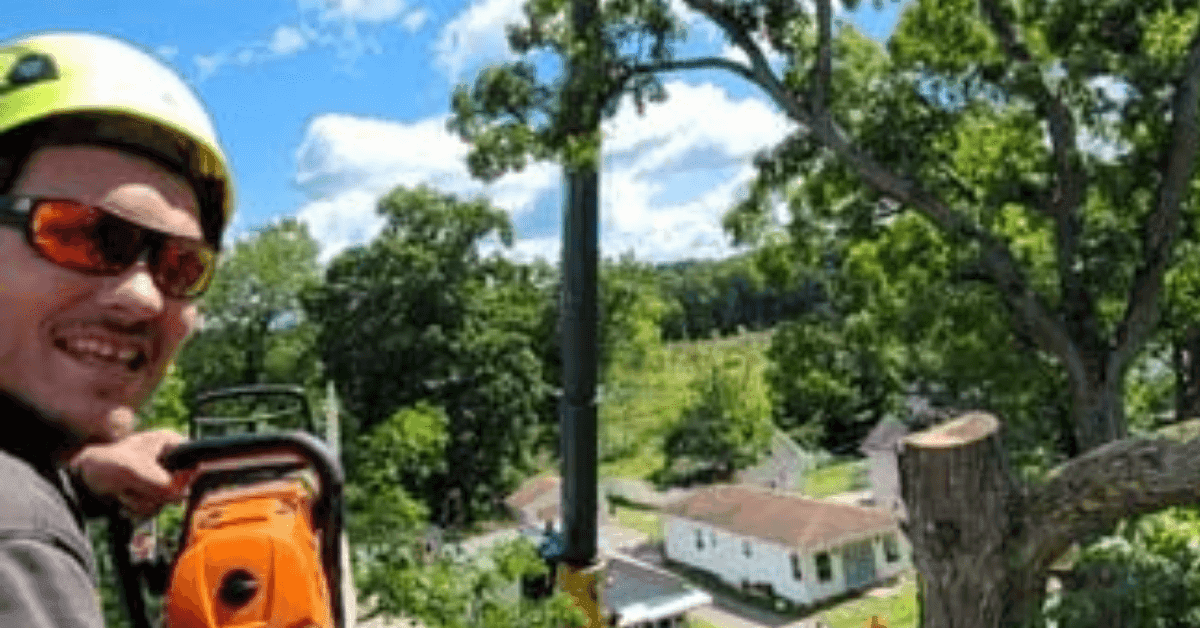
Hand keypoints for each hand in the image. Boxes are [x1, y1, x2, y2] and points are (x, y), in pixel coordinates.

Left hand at [70, 429, 194, 518]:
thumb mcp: (134, 471)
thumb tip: (181, 494)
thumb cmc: (103, 465)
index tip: (170, 484)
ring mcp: (157, 477)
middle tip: (134, 486)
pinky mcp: (148, 492)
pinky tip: (122, 499)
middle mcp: (167, 459)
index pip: (195, 459)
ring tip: (123, 492)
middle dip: (156, 492)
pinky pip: (155, 506)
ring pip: (167, 499)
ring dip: (143, 501)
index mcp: (168, 442)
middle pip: (181, 484)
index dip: (186, 475)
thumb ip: (162, 483)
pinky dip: (137, 507)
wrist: (77, 482)